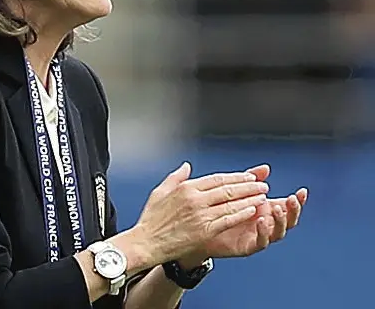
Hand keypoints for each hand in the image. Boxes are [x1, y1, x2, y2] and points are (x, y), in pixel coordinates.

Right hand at [132, 162, 268, 264]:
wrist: (147, 243)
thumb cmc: (151, 220)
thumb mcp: (160, 192)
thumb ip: (176, 177)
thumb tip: (186, 166)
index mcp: (185, 188)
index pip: (217, 179)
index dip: (235, 177)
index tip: (247, 177)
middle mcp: (195, 199)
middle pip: (228, 188)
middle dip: (248, 186)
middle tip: (262, 184)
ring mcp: (201, 215)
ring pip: (232, 203)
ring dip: (250, 198)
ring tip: (262, 196)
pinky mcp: (205, 230)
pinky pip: (229, 219)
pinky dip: (242, 213)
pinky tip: (252, 211)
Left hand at [186, 164, 307, 259]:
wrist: (201, 229)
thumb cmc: (220, 209)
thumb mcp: (236, 191)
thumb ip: (251, 179)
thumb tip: (265, 167)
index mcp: (266, 210)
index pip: (287, 206)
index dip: (297, 200)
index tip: (302, 191)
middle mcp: (266, 223)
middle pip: (289, 220)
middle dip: (293, 210)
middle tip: (292, 200)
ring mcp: (259, 236)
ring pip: (278, 232)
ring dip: (280, 221)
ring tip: (276, 209)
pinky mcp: (248, 246)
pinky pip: (261, 242)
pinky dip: (264, 232)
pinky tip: (261, 221)